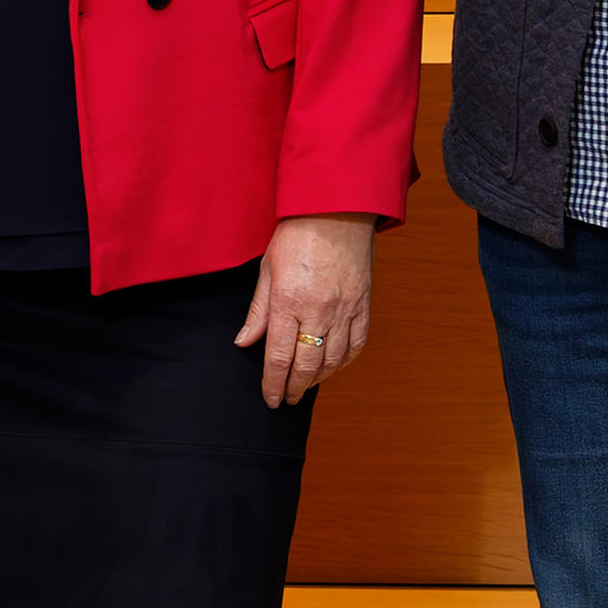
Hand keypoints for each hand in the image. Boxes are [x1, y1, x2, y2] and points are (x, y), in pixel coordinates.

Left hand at [235, 213, 379, 407]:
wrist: (337, 208)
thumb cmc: (298, 233)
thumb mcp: (267, 270)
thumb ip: (257, 312)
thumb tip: (244, 343)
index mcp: (288, 302)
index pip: (278, 358)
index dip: (273, 385)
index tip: (270, 399)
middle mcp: (318, 310)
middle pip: (306, 366)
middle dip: (294, 388)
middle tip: (286, 398)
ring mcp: (345, 308)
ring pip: (333, 360)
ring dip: (318, 379)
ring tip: (305, 385)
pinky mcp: (363, 303)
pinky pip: (357, 343)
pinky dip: (345, 361)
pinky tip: (333, 366)